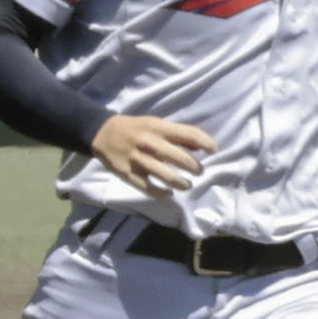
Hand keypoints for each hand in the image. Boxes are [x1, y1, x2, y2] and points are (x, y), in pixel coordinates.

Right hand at [92, 113, 214, 192]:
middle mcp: (150, 143)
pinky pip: (148, 188)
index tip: (215, 151)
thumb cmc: (136, 128)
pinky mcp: (128, 174)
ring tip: (187, 185)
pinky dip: (161, 194)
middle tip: (199, 171)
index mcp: (159, 128)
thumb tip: (203, 146)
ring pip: (167, 176)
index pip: (190, 134)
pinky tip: (168, 194)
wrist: (102, 133)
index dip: (207, 143)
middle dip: (195, 168)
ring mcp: (138, 160)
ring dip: (182, 183)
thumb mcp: (157, 124)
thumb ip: (179, 135)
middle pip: (181, 159)